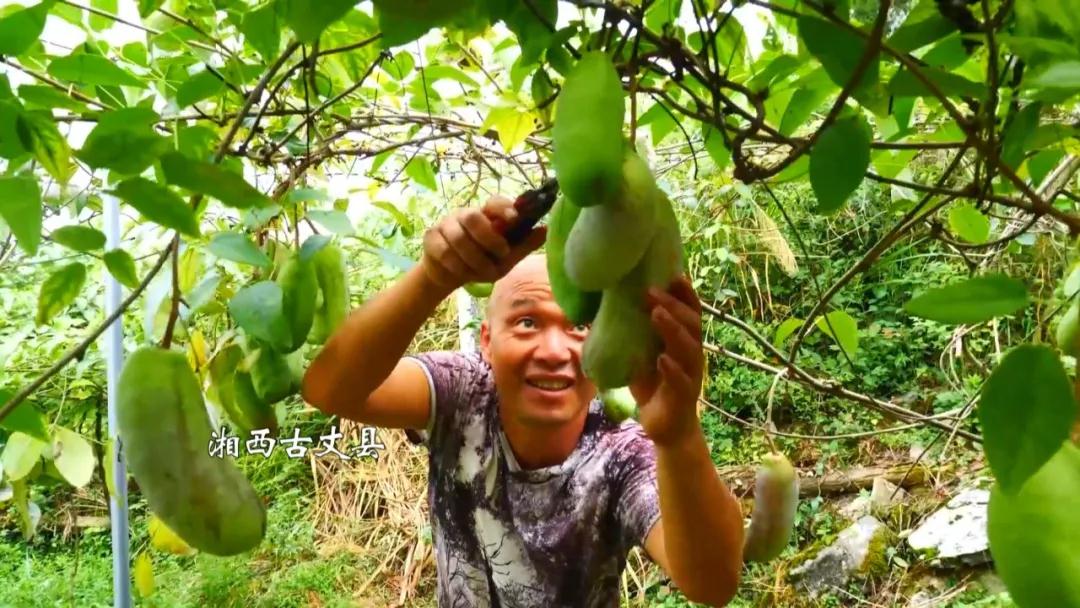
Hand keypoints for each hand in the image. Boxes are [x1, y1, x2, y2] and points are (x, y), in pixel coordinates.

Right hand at [420, 195, 546, 289]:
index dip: (503, 207)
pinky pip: (444, 251)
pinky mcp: (431, 238)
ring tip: (481, 272)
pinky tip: (461, 274)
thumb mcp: (507, 258)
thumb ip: (524, 244)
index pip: (495, 202)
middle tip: (500, 254)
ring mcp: (447, 224)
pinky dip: (456, 266)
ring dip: (473, 259)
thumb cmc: (482, 262)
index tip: (513, 218)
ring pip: (459, 237)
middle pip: (473, 216)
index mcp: (487, 215)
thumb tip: (547, 229)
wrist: (450, 276)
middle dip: (488, 238)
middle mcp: (466, 215)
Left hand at [629, 275, 705, 447]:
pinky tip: (662, 359)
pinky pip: (681, 381)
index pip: (691, 313)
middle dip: (673, 306)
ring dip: (673, 330)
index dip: (685, 295)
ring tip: (656, 314)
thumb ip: (631, 336)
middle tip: (651, 292)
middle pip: (691, 325)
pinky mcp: (684, 398)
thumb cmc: (654, 387)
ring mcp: (691, 376)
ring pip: (689, 349)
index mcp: (685, 343)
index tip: (674, 275)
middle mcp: (692, 356)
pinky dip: (672, 369)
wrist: (667, 429)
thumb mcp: (640, 357)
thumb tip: (600, 311)